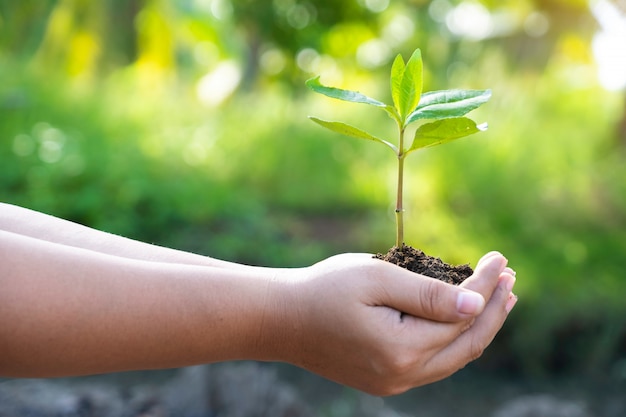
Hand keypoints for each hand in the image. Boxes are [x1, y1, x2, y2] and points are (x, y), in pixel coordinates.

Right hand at [280, 251, 516, 395]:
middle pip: (467, 344)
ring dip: (480, 327)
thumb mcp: (375, 280)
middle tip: (510, 279)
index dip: (486, 287)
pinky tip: (461, 322)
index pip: (462, 316)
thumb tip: (476, 305)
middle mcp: (403, 375)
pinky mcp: (385, 380)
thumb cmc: (323, 290)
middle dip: (494, 309)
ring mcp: (394, 382)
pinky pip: (434, 363)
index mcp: (402, 349)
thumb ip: (427, 294)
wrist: (280, 319)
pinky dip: (454, 340)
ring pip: (454, 357)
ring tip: (500, 300)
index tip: (500, 258)